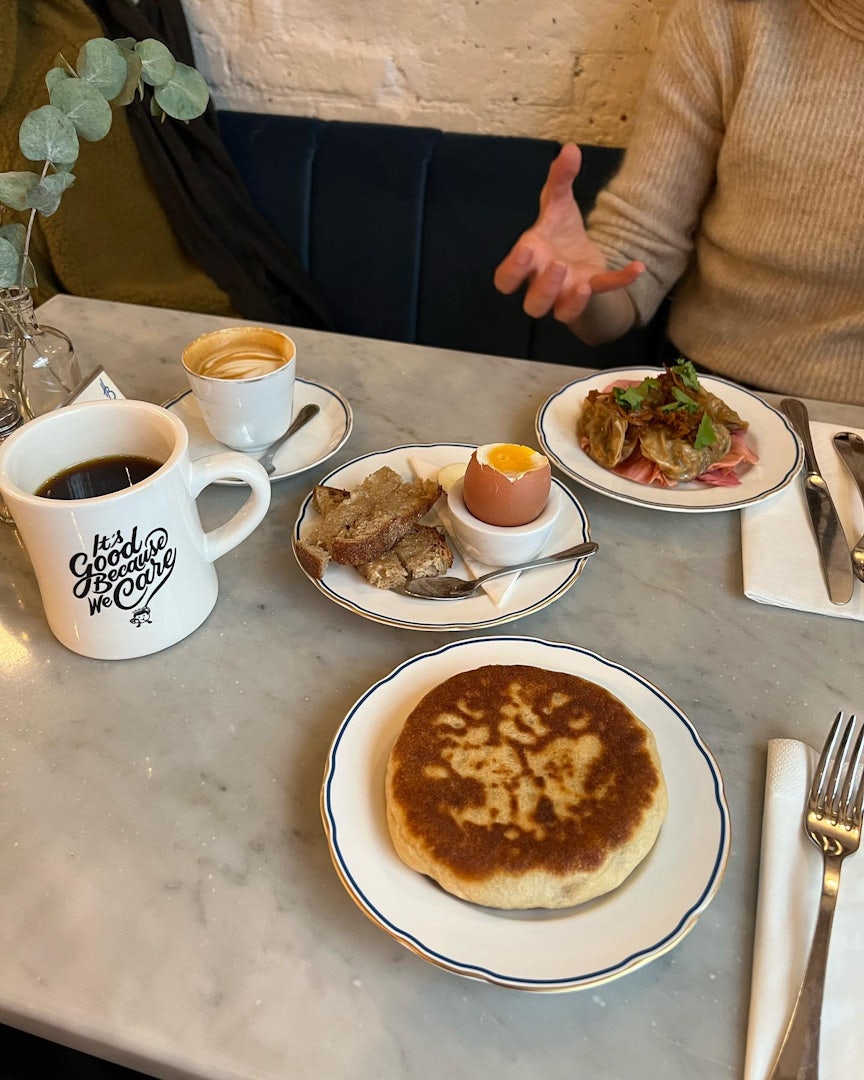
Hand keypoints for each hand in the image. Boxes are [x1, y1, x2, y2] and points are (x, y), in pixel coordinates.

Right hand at [494, 143, 643, 327]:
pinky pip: (604, 292)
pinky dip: (620, 281)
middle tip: (559, 265)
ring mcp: (566, 294)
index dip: (511, 271)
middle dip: (543, 288)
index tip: (524, 250)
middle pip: (532, 304)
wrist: (579, 257)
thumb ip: (560, 179)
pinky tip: (637, 267)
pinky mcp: (591, 291)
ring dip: (570, 300)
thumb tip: (570, 148)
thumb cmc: (559, 234)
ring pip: (560, 312)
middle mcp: (542, 283)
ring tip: (582, 282)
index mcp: (528, 262)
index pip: (505, 279)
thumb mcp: (558, 204)